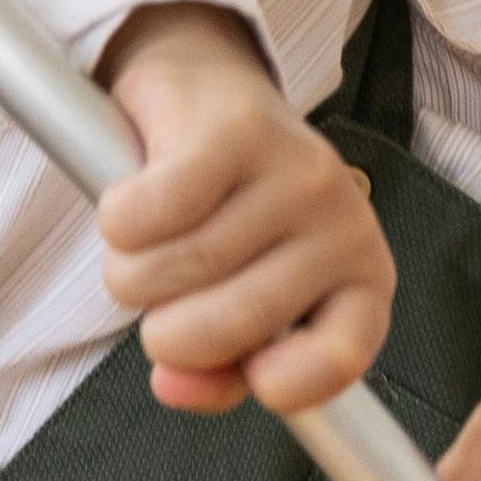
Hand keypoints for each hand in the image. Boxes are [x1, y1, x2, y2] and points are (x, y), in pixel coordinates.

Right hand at [97, 5, 387, 412]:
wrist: (208, 93)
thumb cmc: (229, 215)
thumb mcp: (241, 301)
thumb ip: (218, 368)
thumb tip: (173, 387)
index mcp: (362, 280)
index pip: (341, 357)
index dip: (284, 385)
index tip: (249, 377)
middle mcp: (343, 224)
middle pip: (232, 325)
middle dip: (168, 332)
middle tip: (162, 299)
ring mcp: (294, 173)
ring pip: (177, 271)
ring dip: (130, 274)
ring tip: (146, 245)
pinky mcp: (235, 133)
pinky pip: (148, 217)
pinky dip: (118, 224)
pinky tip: (130, 207)